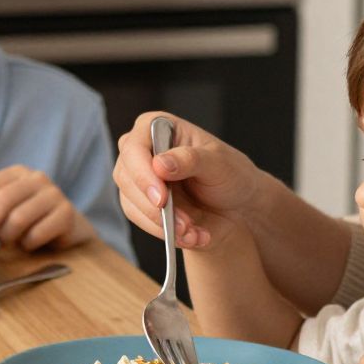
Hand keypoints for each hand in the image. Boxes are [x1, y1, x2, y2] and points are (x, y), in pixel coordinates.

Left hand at [0, 166, 80, 249]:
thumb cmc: (27, 220)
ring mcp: (55, 194)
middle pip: (4, 198)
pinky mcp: (67, 214)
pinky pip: (38, 232)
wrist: (67, 229)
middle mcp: (37, 178)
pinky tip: (27, 245)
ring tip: (4, 243)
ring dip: (6, 236)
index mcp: (18, 173)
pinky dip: (27, 244)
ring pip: (19, 217)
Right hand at [111, 110, 261, 250]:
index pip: (134, 147)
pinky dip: (167, 233)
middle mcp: (142, 151)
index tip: (161, 198)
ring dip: (162, 224)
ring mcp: (139, 179)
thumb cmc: (230, 173)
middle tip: (182, 224)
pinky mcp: (142, 205)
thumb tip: (160, 164)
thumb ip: (190, 159)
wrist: (237, 205)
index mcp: (158, 127)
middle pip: (126, 177)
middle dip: (154, 206)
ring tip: (193, 232)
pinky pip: (143, 222)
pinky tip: (192, 236)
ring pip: (131, 204)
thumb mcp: (218, 163)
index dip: (143, 174)